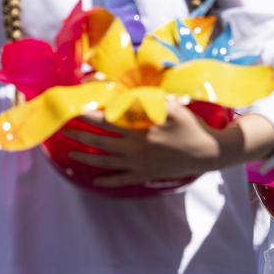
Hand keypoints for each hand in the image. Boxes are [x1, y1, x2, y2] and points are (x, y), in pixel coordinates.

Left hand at [67, 102, 273, 187]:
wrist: (208, 153)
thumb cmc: (191, 126)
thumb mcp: (174, 107)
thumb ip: (151, 99)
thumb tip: (130, 90)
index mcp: (139, 129)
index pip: (108, 120)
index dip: (90, 114)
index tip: (76, 108)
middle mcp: (134, 148)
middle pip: (101, 141)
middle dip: (82, 135)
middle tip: (65, 130)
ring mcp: (139, 164)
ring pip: (106, 162)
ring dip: (86, 158)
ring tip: (71, 155)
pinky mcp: (145, 175)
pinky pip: (122, 179)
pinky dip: (107, 181)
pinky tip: (95, 182)